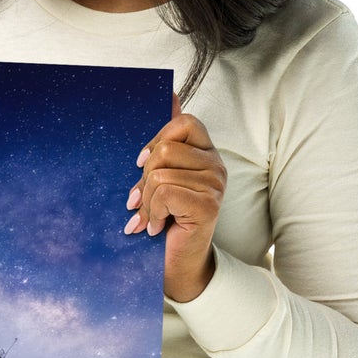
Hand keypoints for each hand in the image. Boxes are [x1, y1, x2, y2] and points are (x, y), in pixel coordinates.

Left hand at [123, 92, 225, 301]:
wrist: (176, 263)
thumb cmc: (166, 219)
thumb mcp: (161, 176)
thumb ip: (167, 139)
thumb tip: (170, 93)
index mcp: (205, 153)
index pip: (184, 122)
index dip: (157, 139)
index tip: (141, 164)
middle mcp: (216, 165)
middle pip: (166, 149)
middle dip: (144, 178)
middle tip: (141, 200)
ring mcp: (215, 185)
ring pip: (161, 174)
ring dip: (146, 201)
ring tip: (149, 217)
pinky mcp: (208, 205)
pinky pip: (165, 192)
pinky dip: (152, 213)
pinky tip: (155, 227)